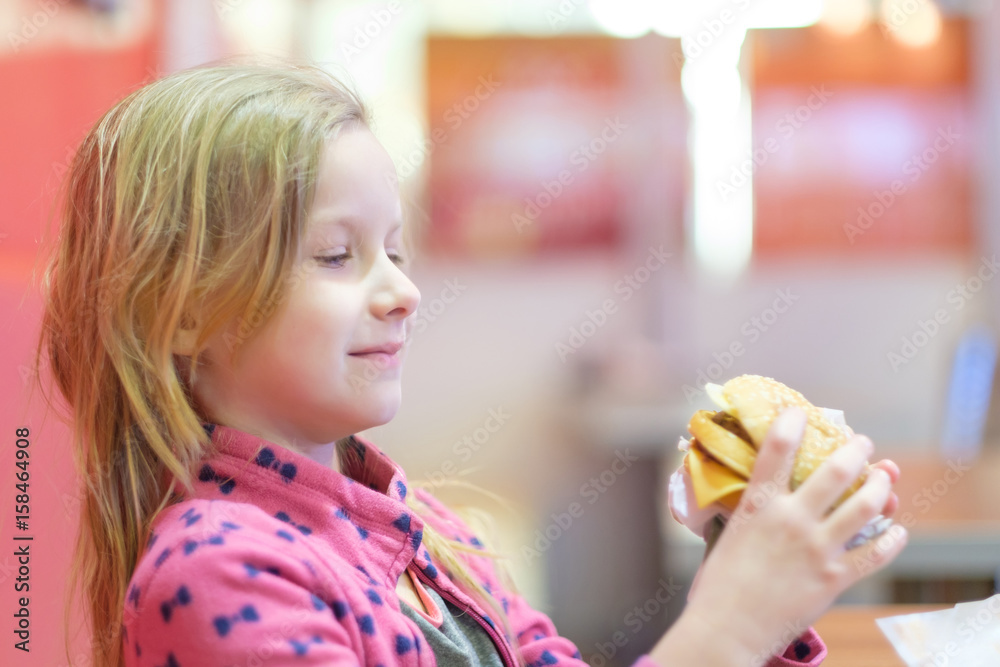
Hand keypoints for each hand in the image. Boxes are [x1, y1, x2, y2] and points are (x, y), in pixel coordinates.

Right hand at [679, 407, 907, 661]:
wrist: (728, 627)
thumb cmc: (719, 584)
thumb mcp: (726, 535)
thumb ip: (746, 513)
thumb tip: (751, 495)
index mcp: (758, 505)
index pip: (776, 449)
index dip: (791, 423)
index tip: (800, 412)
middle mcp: (792, 520)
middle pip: (835, 471)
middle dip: (856, 450)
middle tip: (861, 443)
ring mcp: (817, 548)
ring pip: (865, 506)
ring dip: (881, 486)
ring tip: (884, 477)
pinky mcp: (834, 577)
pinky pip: (876, 553)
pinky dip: (892, 539)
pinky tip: (897, 531)